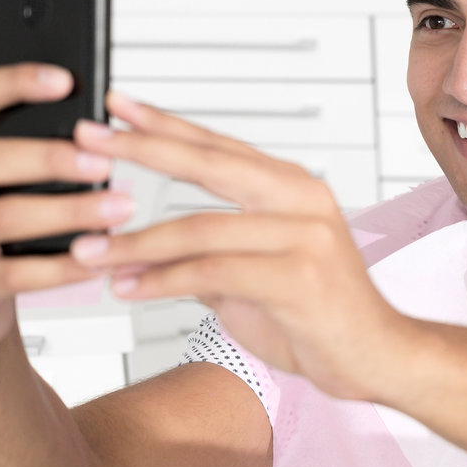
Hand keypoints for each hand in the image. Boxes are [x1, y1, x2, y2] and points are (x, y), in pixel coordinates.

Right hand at [0, 64, 135, 352]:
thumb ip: (20, 148)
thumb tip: (92, 127)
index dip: (14, 83)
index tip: (64, 79)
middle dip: (52, 158)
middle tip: (103, 161)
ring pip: (6, 216)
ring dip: (69, 211)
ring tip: (117, 207)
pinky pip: (18, 273)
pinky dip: (65, 266)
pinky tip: (98, 258)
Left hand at [71, 91, 408, 401]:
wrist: (378, 358)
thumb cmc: (319, 316)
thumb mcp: (253, 276)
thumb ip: (208, 254)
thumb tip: (143, 249)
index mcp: (291, 187)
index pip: (217, 146)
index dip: (164, 125)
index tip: (116, 108)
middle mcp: (301, 199)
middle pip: (209, 164)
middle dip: (142, 149)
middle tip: (90, 140)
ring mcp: (305, 234)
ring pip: (202, 227)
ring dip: (136, 241)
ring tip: (89, 249)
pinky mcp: (300, 276)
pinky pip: (215, 272)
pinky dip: (164, 281)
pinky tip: (128, 287)